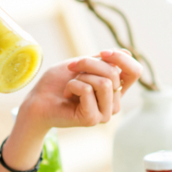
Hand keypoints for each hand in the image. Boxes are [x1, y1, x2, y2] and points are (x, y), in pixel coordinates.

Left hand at [18, 49, 142, 133]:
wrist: (37, 100)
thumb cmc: (57, 83)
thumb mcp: (82, 65)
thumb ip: (103, 62)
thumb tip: (126, 53)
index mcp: (115, 89)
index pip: (134, 72)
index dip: (122, 59)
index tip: (103, 52)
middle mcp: (113, 103)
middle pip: (114, 72)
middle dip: (88, 64)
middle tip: (71, 69)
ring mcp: (104, 113)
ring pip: (104, 82)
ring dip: (80, 76)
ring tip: (70, 85)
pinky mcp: (92, 119)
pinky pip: (88, 90)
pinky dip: (73, 85)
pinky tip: (66, 95)